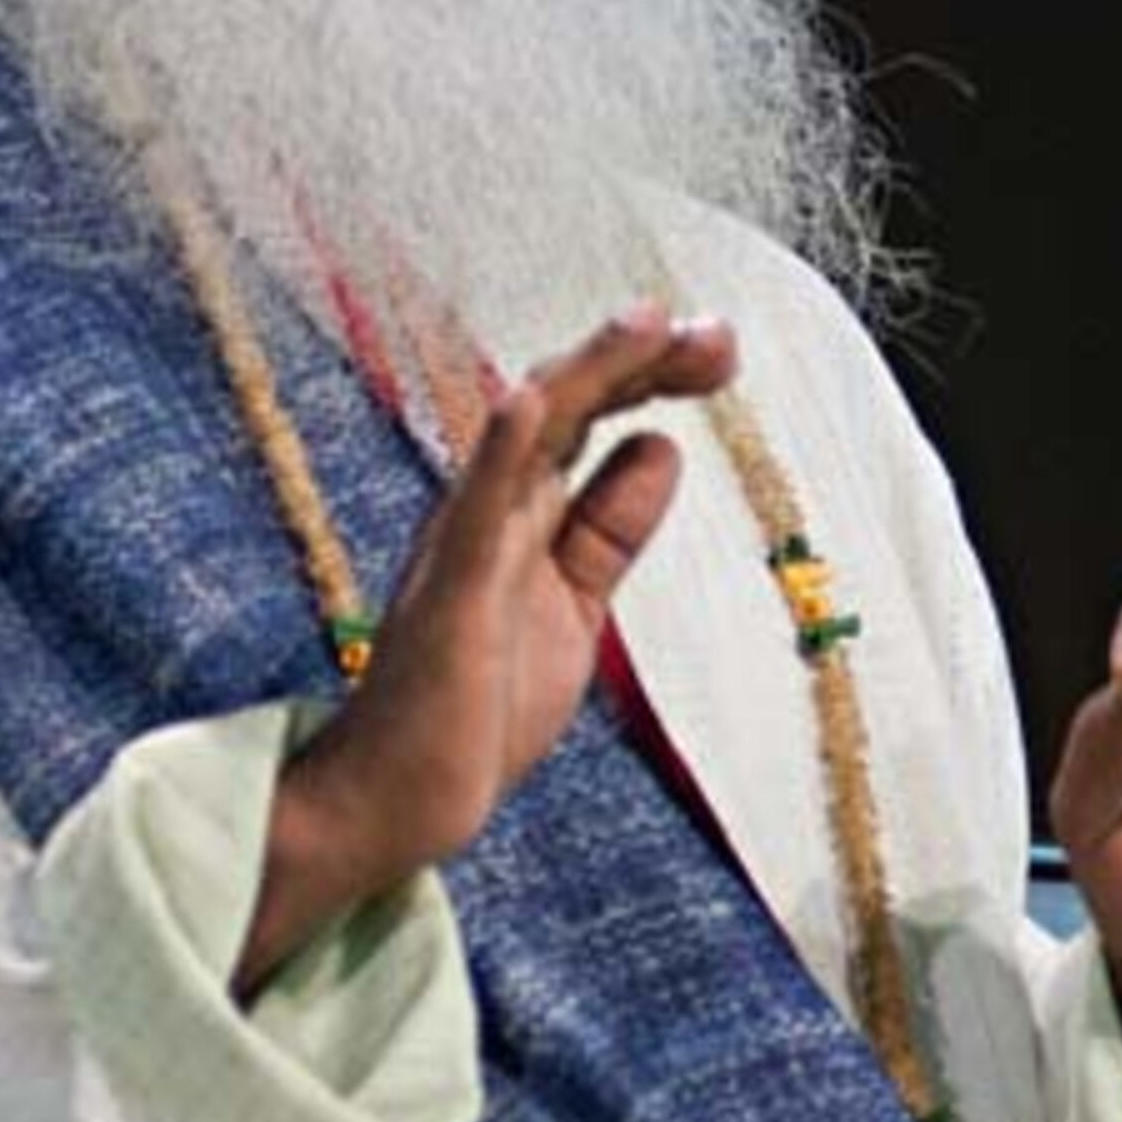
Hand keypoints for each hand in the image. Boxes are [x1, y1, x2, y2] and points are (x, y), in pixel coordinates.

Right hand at [237, 302, 737, 990]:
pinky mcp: (448, 599)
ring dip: (586, 373)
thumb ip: (610, 530)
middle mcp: (489, 510)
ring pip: (524, 436)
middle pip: (569, 407)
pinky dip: (499, 454)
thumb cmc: (476, 707)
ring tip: (644, 321)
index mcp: (519, 512)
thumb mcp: (573, 606)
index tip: (719, 345)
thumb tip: (661, 447)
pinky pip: (472, 516)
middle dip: (642, 361)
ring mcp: (464, 548)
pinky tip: (529, 401)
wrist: (402, 799)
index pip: (591, 418)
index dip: (652, 374)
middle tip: (718, 333)